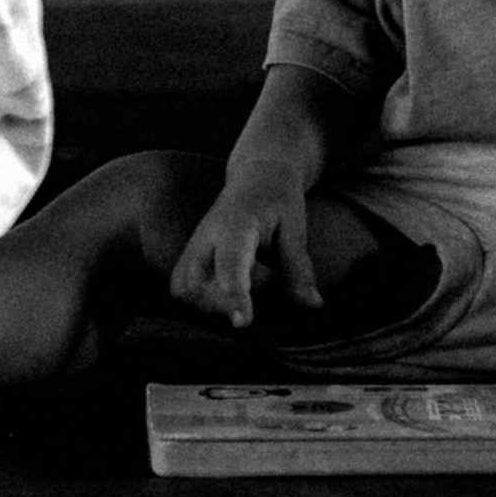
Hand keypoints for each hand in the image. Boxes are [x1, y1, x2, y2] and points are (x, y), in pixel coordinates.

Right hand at [169, 161, 323, 330]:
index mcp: (237, 222)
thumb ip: (299, 268)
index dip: (234, 293)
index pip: (230, 261)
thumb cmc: (278, 200)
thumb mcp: (295, 227)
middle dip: (218, 304)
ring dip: (209, 303)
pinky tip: (227, 294)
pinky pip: (182, 285)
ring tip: (240, 294)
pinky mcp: (191, 253)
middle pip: (193, 281)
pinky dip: (200, 299)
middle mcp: (208, 233)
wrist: (258, 174)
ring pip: (183, 286)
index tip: (243, 323)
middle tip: (250, 304)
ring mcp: (195, 243)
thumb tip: (313, 305)